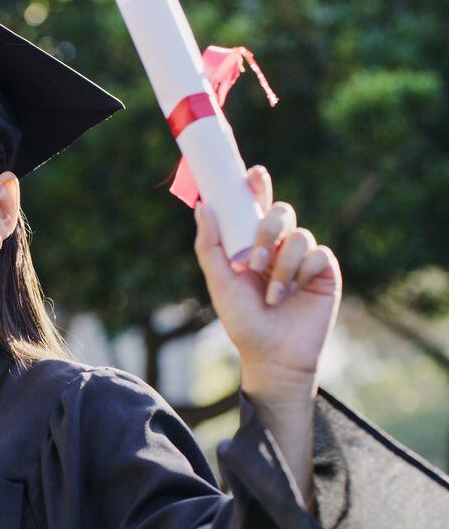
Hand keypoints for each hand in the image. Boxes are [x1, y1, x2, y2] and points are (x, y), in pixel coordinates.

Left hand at [194, 166, 341, 402]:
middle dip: (267, 229)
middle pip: (281, 212)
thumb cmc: (243, 321)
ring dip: (282, 265)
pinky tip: (293, 294)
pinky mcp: (325, 271)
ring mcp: (303, 258)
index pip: (255, 206)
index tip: (251, 174)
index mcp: (253, 244)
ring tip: (273, 294)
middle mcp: (279, 246)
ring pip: (299, 235)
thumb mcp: (220, 283)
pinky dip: (302, 273)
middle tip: (254, 261)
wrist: (272, 355)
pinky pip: (318, 254)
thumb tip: (202, 206)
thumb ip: (210, 245)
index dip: (256, 186)